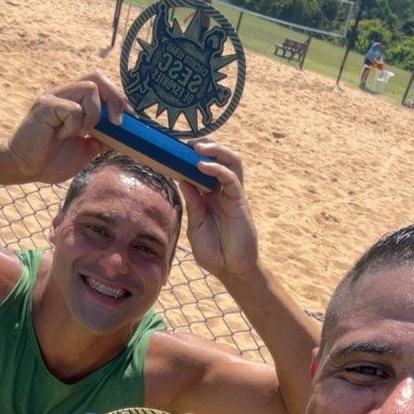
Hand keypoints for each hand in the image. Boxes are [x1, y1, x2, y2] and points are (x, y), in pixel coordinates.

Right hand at [7, 72, 127, 183]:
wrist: (25, 168)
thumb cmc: (52, 159)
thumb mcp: (86, 150)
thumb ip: (102, 139)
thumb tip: (124, 135)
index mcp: (75, 101)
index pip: (102, 85)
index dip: (119, 99)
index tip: (130, 119)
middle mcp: (65, 93)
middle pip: (97, 77)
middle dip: (114, 99)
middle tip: (116, 123)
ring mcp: (55, 97)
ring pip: (89, 89)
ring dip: (94, 115)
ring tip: (80, 133)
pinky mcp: (46, 105)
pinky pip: (73, 108)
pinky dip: (75, 125)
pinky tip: (62, 135)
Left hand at [180, 141, 258, 282]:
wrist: (231, 270)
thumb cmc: (214, 252)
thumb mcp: (196, 226)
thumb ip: (192, 204)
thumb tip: (181, 179)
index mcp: (209, 197)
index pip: (202, 169)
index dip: (190, 157)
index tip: (173, 148)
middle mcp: (222, 192)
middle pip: (219, 159)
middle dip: (204, 147)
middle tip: (185, 143)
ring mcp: (233, 195)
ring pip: (231, 162)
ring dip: (216, 150)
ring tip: (197, 147)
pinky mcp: (240, 202)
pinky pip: (232, 179)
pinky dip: (218, 169)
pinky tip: (203, 166)